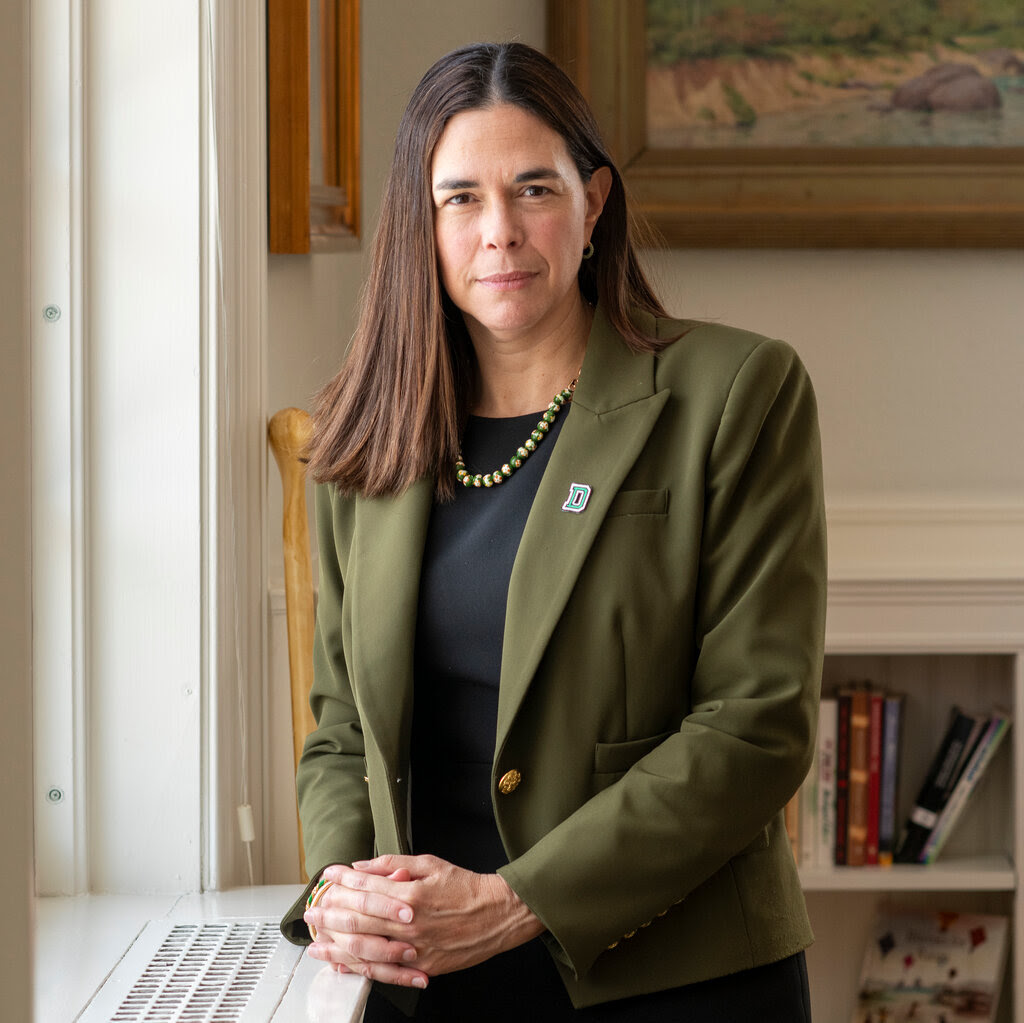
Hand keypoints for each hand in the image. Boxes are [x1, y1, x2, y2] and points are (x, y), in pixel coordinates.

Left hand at [304, 854, 543, 986]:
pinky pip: (384, 971)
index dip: (342, 882)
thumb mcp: (430, 863)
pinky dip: (360, 968)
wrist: (497, 914)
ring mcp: (414, 948)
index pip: (365, 887)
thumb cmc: (464, 886)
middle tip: (311, 910)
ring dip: (336, 945)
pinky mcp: (421, 967)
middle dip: (329, 914)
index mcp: (410, 894)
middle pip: (358, 920)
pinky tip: (342, 964)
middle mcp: (408, 923)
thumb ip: (393, 864)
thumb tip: (362, 867)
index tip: (326, 876)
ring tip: (315, 941)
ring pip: (365, 949)